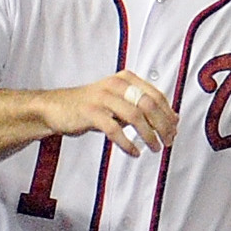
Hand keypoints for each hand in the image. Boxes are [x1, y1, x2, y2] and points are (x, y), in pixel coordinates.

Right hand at [38, 73, 176, 155]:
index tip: (174, 128)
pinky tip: (134, 151)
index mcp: (125, 79)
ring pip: (135, 116)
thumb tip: (169, 120)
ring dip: (149, 135)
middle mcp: (116, 84)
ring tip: (155, 148)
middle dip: (163, 125)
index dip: (168, 113)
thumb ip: (139, 107)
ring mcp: (103, 97)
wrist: (56, 107)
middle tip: (168, 140)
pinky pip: (115, 130)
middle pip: (149, 104)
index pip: (155, 95)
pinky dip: (128, 143)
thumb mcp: (117, 101)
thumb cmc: (89, 106)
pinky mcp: (91, 113)